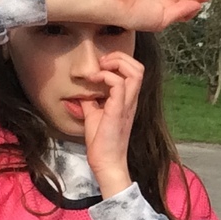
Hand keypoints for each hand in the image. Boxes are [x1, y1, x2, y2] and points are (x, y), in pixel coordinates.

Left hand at [78, 51, 143, 195]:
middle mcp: (131, 100)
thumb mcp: (93, 115)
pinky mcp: (118, 110)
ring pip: (136, 72)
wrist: (106, 162)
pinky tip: (94, 81)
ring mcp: (127, 104)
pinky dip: (105, 76)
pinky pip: (118, 84)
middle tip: (101, 63)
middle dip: (119, 57)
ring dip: (116, 64)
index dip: (119, 61)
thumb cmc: (101, 142)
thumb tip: (81, 91)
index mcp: (128, 99)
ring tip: (100, 69)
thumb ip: (91, 101)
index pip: (134, 71)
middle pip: (139, 67)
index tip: (100, 66)